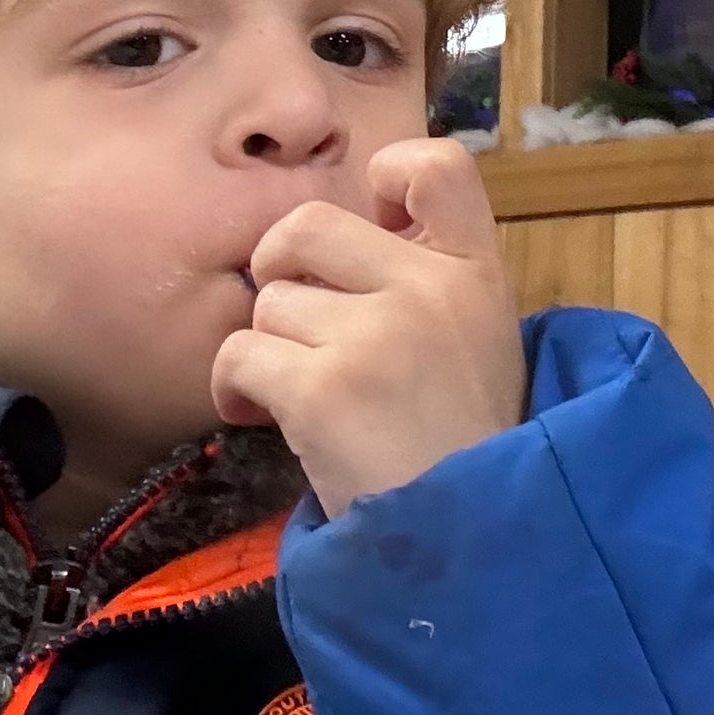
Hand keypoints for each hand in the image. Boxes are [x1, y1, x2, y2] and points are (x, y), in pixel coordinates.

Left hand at [213, 138, 527, 517]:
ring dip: (266, 350)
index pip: (436, 165)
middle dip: (283, 273)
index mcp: (477, 271)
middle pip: (306, 225)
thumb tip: (329, 248)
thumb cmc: (466, 451)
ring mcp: (375, 334)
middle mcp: (429, 287)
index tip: (375, 223)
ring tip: (296, 399)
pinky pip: (239, 355)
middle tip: (298, 325)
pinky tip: (260, 419)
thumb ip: (426, 285)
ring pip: (268, 301)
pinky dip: (234, 390)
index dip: (388, 175)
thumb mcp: (479, 344)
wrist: (473, 550)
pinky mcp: (322, 389)